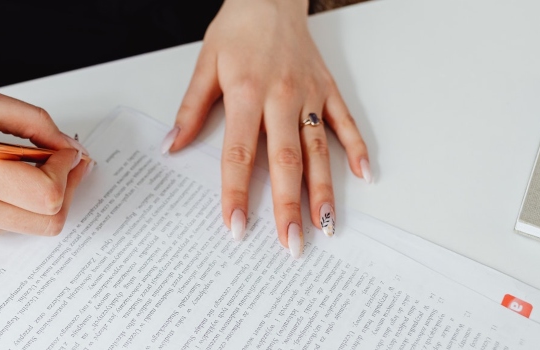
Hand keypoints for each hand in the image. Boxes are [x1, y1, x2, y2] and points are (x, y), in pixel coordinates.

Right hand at [0, 88, 90, 240]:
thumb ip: (35, 122)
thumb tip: (69, 147)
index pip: (48, 193)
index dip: (68, 170)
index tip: (67, 149)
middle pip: (50, 220)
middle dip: (67, 189)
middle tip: (66, 163)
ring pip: (34, 227)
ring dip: (46, 199)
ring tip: (35, 167)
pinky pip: (10, 225)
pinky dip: (20, 204)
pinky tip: (7, 179)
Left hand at [163, 0, 370, 256]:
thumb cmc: (237, 29)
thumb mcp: (205, 65)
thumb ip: (191, 110)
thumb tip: (173, 146)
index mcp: (247, 95)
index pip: (239, 155)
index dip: (237, 194)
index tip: (236, 227)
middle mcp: (281, 98)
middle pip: (285, 162)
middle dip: (287, 207)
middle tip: (290, 243)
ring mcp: (308, 95)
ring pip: (318, 150)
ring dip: (324, 190)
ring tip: (326, 225)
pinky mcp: (327, 89)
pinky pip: (345, 122)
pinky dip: (357, 148)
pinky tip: (365, 176)